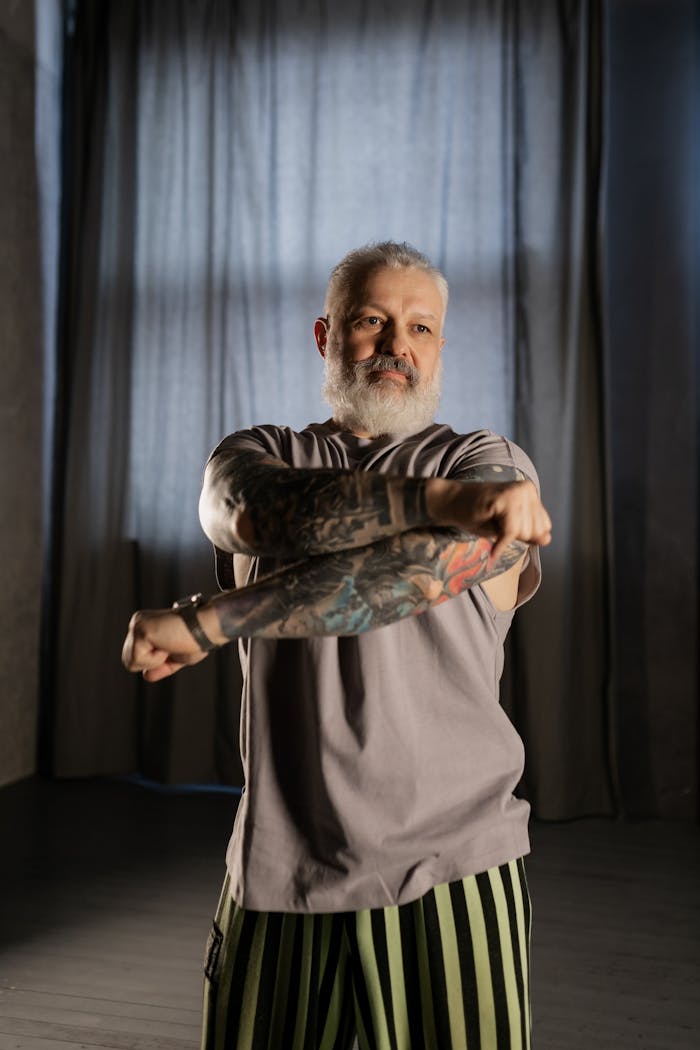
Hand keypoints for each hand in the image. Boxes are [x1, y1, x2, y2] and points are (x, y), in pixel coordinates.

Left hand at [121, 609, 209, 681]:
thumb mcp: (176, 658)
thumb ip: (160, 666)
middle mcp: (138, 622)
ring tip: (169, 645)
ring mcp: (137, 625)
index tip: (173, 649)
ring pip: (130, 662)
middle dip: (152, 663)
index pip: (137, 657)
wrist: (207, 627)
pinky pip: (138, 660)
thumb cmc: (197, 639)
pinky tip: (167, 644)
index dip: (156, 663)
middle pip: (129, 661)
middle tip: (171, 647)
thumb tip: (146, 675)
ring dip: (154, 661)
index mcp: (145, 626)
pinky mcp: (140, 630)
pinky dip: (155, 659)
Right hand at [430, 478, 551, 562]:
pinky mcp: (504, 499)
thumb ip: (529, 532)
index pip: (544, 527)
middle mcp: (526, 489)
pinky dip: (500, 545)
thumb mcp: (508, 527)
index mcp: (530, 492)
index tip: (505, 528)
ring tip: (491, 524)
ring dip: (504, 537)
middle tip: (496, 525)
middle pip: (536, 531)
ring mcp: (516, 492)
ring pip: (524, 532)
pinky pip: (510, 532)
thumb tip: (547, 539)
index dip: (524, 535)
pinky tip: (493, 551)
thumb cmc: (478, 516)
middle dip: (515, 536)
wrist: (450, 502)